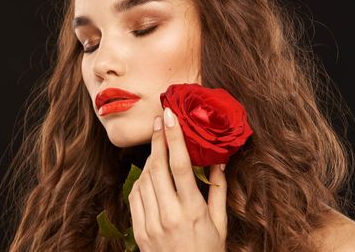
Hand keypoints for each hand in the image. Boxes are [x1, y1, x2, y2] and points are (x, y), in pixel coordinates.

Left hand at [128, 107, 227, 251]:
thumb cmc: (207, 251)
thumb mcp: (220, 223)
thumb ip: (218, 191)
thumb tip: (219, 162)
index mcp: (193, 210)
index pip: (181, 166)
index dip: (174, 138)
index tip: (169, 116)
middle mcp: (169, 215)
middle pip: (158, 167)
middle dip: (158, 140)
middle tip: (159, 121)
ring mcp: (151, 224)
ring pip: (144, 179)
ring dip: (150, 158)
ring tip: (158, 147)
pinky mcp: (139, 231)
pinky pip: (135, 195)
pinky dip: (141, 179)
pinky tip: (149, 172)